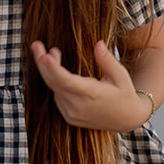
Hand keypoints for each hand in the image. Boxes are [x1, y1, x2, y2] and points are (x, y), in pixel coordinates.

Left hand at [30, 39, 147, 131]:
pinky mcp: (69, 117)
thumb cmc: (124, 93)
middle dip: (42, 63)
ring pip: (53, 88)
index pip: (67, 81)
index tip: (44, 55)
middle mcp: (79, 107)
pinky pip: (57, 96)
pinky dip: (55, 82)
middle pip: (53, 83)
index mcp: (92, 94)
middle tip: (36, 44)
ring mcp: (72, 114)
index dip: (53, 69)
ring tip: (53, 52)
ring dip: (49, 70)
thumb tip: (98, 44)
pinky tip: (59, 70)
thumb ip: (107, 60)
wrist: (126, 119)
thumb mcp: (121, 75)